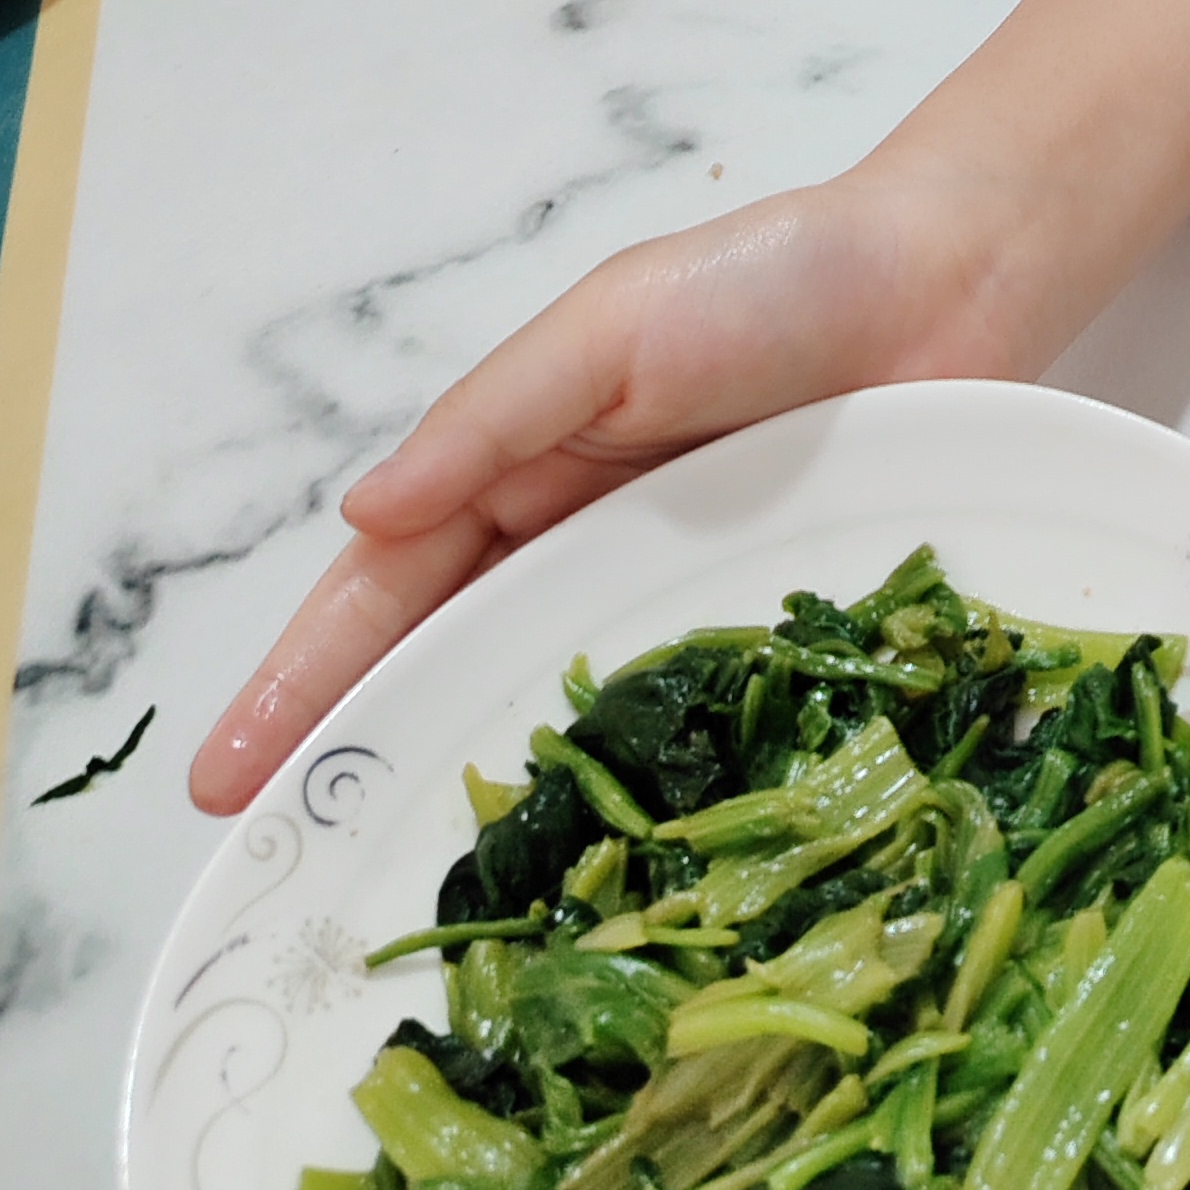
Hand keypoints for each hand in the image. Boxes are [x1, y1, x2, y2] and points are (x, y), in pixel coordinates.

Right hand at [187, 150, 1048, 814]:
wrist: (959, 275)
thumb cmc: (777, 277)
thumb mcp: (611, 327)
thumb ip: (494, 420)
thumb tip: (364, 518)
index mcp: (529, 471)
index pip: (390, 591)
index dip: (307, 682)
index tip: (230, 786)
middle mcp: (591, 548)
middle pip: (460, 670)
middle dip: (373, 767)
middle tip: (298, 884)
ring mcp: (684, 598)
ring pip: (569, 714)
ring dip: (502, 802)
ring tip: (424, 914)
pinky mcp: (778, 629)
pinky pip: (701, 721)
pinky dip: (652, 795)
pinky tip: (615, 881)